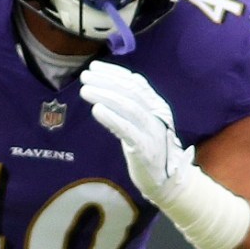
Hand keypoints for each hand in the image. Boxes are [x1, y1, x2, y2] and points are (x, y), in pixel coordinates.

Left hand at [79, 60, 194, 204]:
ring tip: (85, 90)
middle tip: (85, 75)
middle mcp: (157, 114)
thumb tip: (106, 86)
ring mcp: (152, 130)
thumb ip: (129, 106)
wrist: (165, 181)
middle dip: (106, 80)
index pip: (135, 82)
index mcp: (157, 105)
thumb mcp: (141, 123)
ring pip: (129, 106)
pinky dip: (112, 117)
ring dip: (105, 95)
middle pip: (131, 91)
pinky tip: (97, 110)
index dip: (114, 72)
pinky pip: (128, 129)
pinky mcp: (145, 148)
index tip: (94, 66)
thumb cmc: (149, 149)